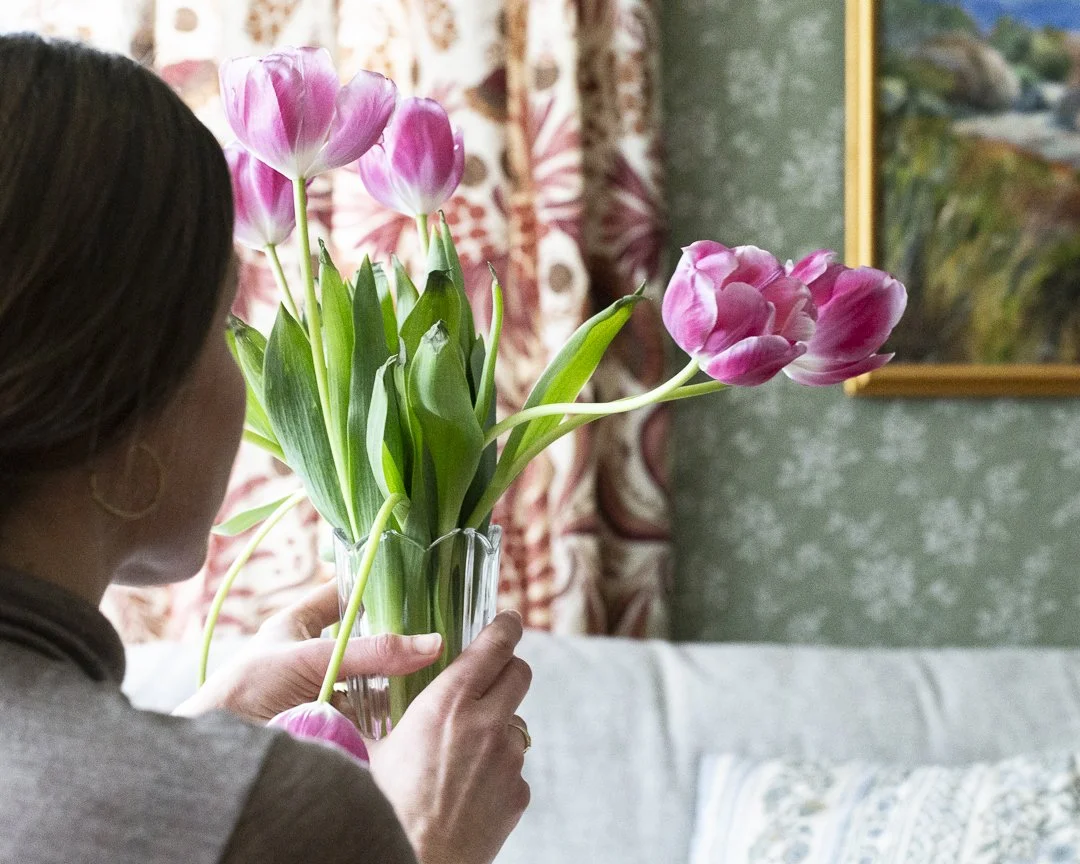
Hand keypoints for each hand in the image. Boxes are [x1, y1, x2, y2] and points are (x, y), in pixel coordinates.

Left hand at [174, 580, 442, 722]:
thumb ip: (372, 654)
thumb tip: (433, 643)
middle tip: (436, 632)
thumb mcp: (313, 660)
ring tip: (437, 672)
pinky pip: (367, 715)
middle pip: (363, 639)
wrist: (221, 754)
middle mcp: (313, 655)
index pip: (341, 594)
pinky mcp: (330, 724)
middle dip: (395, 639)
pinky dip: (389, 714)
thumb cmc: (248, 690)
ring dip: (397, 679)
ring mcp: (322, 690)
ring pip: (369, 679)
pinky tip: (418, 709)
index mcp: (298, 625)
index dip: (371, 585)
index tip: (411, 580)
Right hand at [367, 610, 531, 863]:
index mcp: (447, 703)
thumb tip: (334, 703)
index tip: (508, 619)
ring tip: (461, 751)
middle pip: (520, 673)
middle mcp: (486, 724)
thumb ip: (364, 719)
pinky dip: (497, 770)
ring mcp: (508, 760)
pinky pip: (513, 768)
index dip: (506, 626)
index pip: (495, 645)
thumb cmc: (381, 808)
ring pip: (516, 723)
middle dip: (507, 668)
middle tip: (489, 674)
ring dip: (496, 726)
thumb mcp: (365, 752)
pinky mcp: (518, 793)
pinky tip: (467, 788)